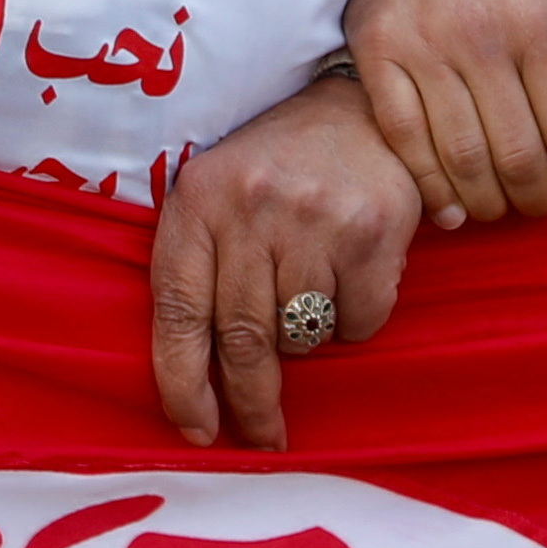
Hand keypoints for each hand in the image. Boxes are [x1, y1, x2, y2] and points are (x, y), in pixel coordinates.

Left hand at [147, 74, 419, 450]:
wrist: (358, 109)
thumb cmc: (277, 170)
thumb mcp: (216, 195)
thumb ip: (199, 268)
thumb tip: (198, 384)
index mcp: (197, 201)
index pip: (176, 311)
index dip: (182, 383)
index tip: (196, 430)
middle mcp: (249, 208)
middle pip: (241, 340)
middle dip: (250, 402)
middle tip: (261, 438)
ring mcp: (312, 219)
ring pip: (300, 336)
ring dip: (305, 341)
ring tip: (311, 298)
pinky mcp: (370, 233)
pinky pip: (358, 322)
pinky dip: (355, 321)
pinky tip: (352, 280)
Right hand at [343, 0, 546, 227]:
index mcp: (538, 23)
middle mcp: (480, 36)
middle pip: (517, 155)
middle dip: (538, 199)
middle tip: (542, 205)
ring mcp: (422, 47)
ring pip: (461, 157)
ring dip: (488, 202)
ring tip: (502, 208)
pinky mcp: (377, 52)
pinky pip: (403, 139)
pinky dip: (429, 186)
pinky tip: (451, 208)